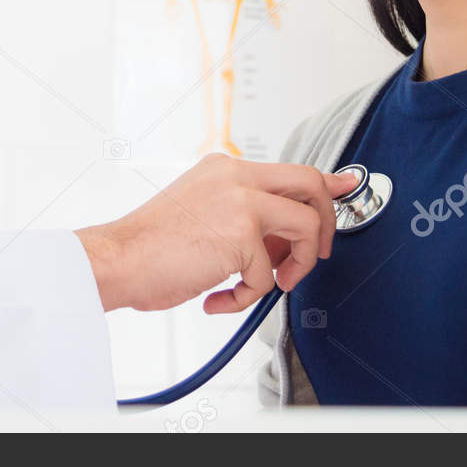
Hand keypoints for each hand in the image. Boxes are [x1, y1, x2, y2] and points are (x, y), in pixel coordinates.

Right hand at [74, 155, 358, 313]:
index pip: (291, 170)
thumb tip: (289, 233)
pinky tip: (217, 298)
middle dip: (326, 223)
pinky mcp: (241, 233)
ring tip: (260, 283)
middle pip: (311, 184)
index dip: (328, 181)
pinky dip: (245, 297)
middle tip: (312, 254)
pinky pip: (269, 275)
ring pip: (305, 227)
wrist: (118, 260)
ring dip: (294, 266)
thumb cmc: (151, 247)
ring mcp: (241, 201)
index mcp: (226, 169)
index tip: (348, 186)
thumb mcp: (205, 214)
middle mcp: (236, 176)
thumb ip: (247, 215)